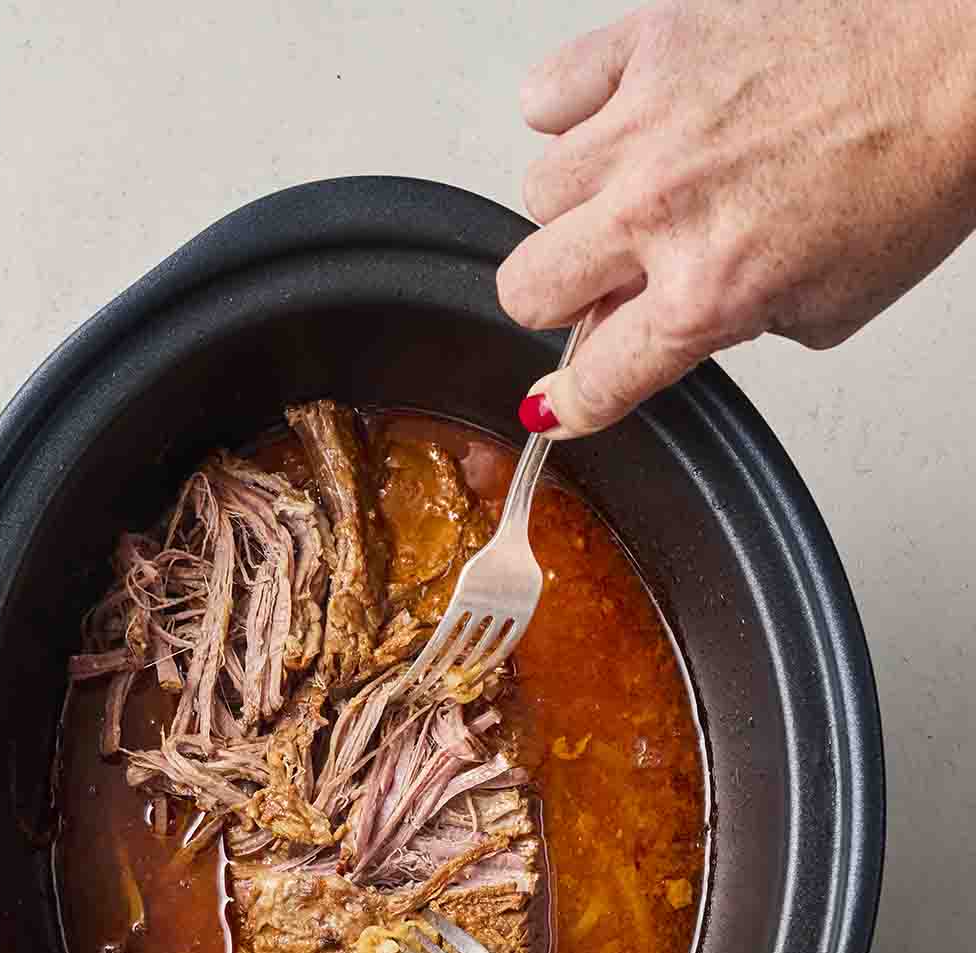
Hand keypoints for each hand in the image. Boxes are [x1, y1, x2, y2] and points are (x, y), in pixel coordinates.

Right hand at [500, 0, 975, 436]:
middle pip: (527, 290)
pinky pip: (547, 94)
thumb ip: (722, 329)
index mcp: (709, 294)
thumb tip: (651, 323)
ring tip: (632, 189)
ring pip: (535, 194)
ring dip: (575, 207)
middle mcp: (662, 212)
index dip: (571, 403)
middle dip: (559, 303)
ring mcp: (647, 122)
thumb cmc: (914, 172)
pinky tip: (618, 124)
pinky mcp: (650, 42)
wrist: (960, 59)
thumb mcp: (826, 309)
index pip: (594, 378)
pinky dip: (569, 114)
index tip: (561, 403)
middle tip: (600, 285)